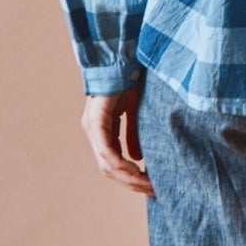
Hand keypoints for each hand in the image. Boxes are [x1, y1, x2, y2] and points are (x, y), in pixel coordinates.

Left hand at [82, 81, 153, 195]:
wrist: (123, 55)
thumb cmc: (130, 79)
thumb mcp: (135, 111)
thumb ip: (133, 134)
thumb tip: (138, 157)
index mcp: (101, 128)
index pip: (112, 162)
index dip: (130, 177)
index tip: (150, 185)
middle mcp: (93, 130)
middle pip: (108, 169)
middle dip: (131, 183)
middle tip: (152, 190)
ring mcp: (93, 126)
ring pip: (107, 164)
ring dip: (129, 178)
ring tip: (149, 185)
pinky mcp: (97, 121)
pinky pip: (108, 151)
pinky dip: (123, 165)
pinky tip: (138, 171)